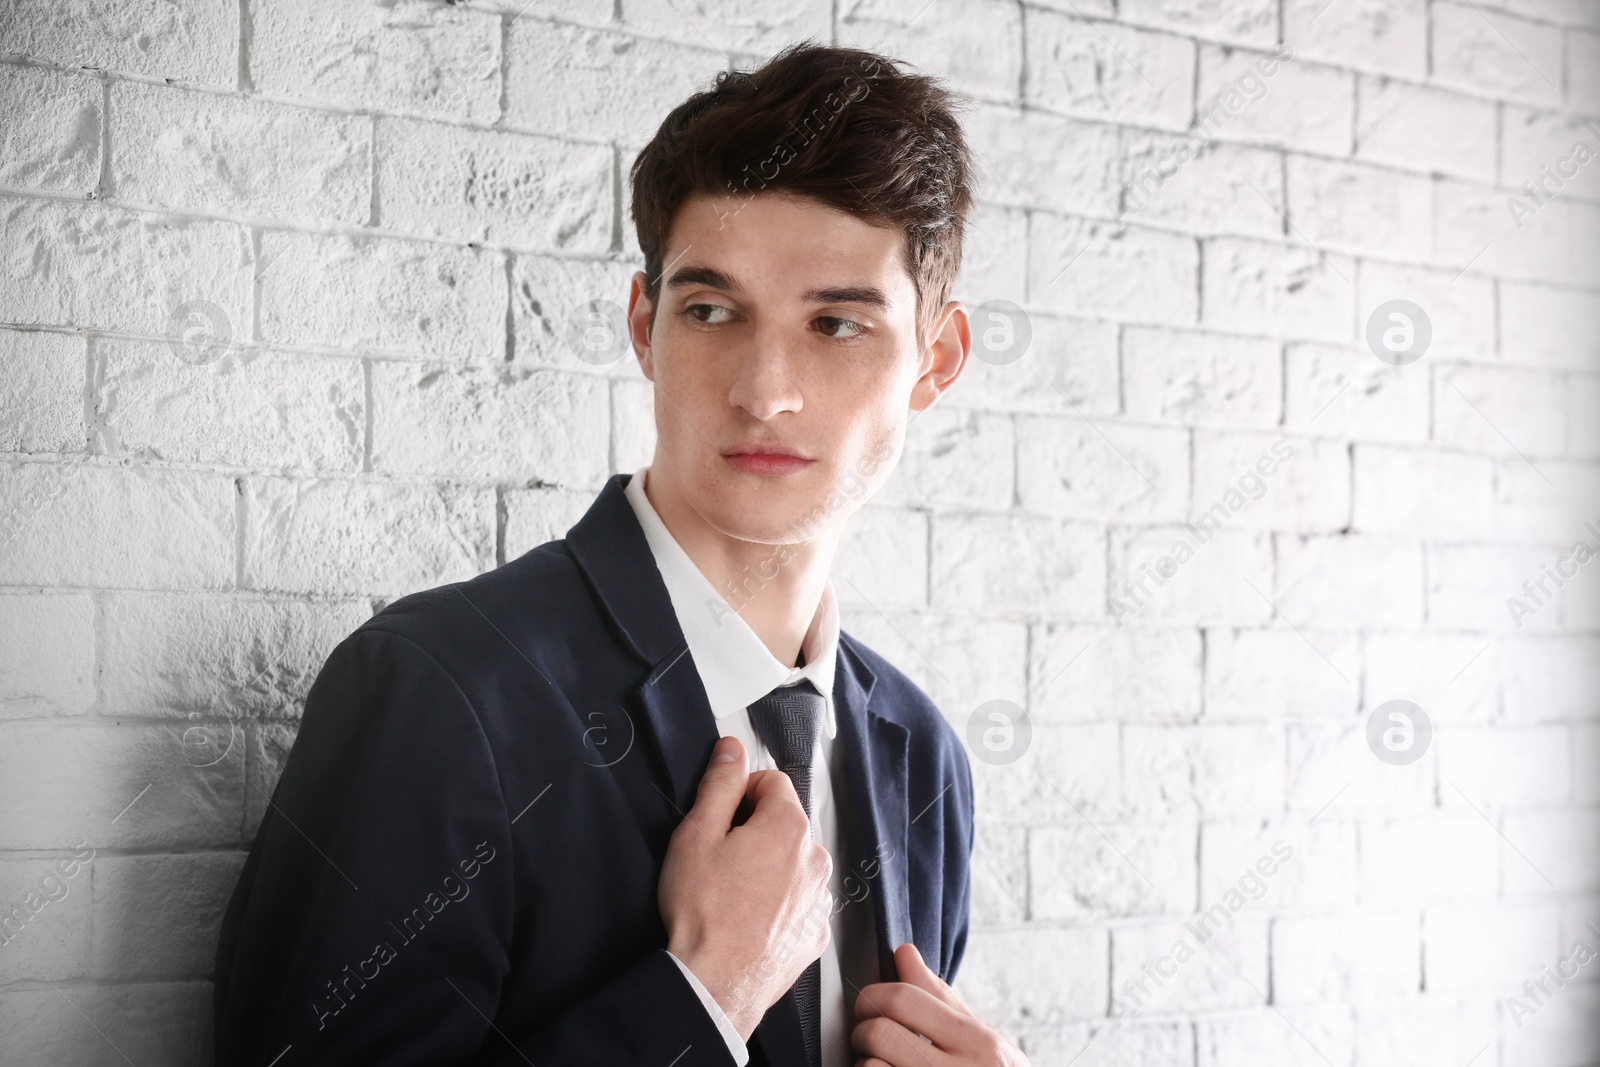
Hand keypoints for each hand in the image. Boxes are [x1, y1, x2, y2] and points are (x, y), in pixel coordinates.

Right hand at [658, 735, 833, 1040]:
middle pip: (784, 822)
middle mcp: (814, 859)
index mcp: (788, 827)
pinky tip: (748, 917)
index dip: (739, 793)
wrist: (714, 984)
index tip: (721, 816)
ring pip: (792, 862)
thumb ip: (719, 784)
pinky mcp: (815, 932)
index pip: (771, 780)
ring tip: (731, 892)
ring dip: (767, 867)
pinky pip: (798, 900)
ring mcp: (819, 898)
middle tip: (718, 858)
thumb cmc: (704, 915)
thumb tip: (731, 750)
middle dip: (753, 830)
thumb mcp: (697, 834)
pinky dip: (777, 902)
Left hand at [851, 943, 1028, 1066]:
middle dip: (864, 1032)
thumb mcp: (981, 1040)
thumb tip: (904, 952)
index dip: (873, 996)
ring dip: (867, 1065)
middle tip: (871, 1038)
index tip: (870, 1005)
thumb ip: (940, 999)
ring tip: (883, 1065)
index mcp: (976, 1042)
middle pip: (880, 1032)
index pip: (903, 998)